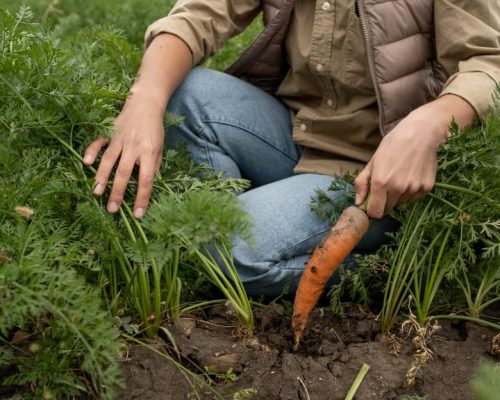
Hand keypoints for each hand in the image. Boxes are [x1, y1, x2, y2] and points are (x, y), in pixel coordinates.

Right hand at [83, 100, 164, 217]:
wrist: (146, 103)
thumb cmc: (154, 129)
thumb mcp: (160, 148)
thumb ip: (155, 166)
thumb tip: (151, 185)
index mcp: (149, 152)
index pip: (146, 180)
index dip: (142, 198)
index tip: (138, 214)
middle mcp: (133, 146)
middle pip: (124, 173)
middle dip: (117, 192)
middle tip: (112, 210)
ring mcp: (119, 138)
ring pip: (109, 160)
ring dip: (101, 177)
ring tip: (96, 192)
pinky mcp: (108, 131)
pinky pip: (98, 141)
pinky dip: (91, 151)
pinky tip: (85, 162)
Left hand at [354, 95, 474, 218]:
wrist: (421, 133)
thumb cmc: (393, 145)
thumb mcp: (372, 161)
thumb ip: (362, 183)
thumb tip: (358, 202)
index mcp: (381, 182)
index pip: (375, 212)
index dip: (372, 210)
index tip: (372, 203)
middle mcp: (397, 189)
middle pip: (387, 209)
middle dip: (384, 202)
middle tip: (386, 186)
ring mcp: (413, 189)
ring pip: (401, 203)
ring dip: (397, 196)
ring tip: (400, 177)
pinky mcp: (426, 188)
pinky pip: (413, 198)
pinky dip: (410, 193)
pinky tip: (410, 177)